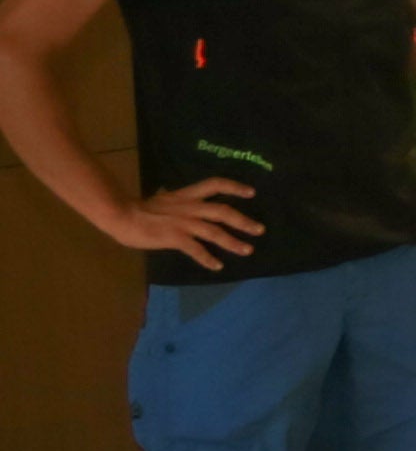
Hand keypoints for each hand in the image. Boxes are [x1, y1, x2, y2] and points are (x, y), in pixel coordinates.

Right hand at [106, 175, 256, 269]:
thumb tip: (185, 200)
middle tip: (260, 230)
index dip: (234, 187)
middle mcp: (189, 207)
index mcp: (186, 196)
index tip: (252, 192)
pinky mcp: (175, 237)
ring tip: (247, 250)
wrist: (121, 215)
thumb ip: (178, 201)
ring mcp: (183, 222)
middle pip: (223, 211)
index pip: (215, 184)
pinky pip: (196, 249)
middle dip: (244, 221)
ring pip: (215, 231)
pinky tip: (217, 266)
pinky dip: (208, 258)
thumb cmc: (138, 209)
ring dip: (233, 242)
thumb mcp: (164, 199)